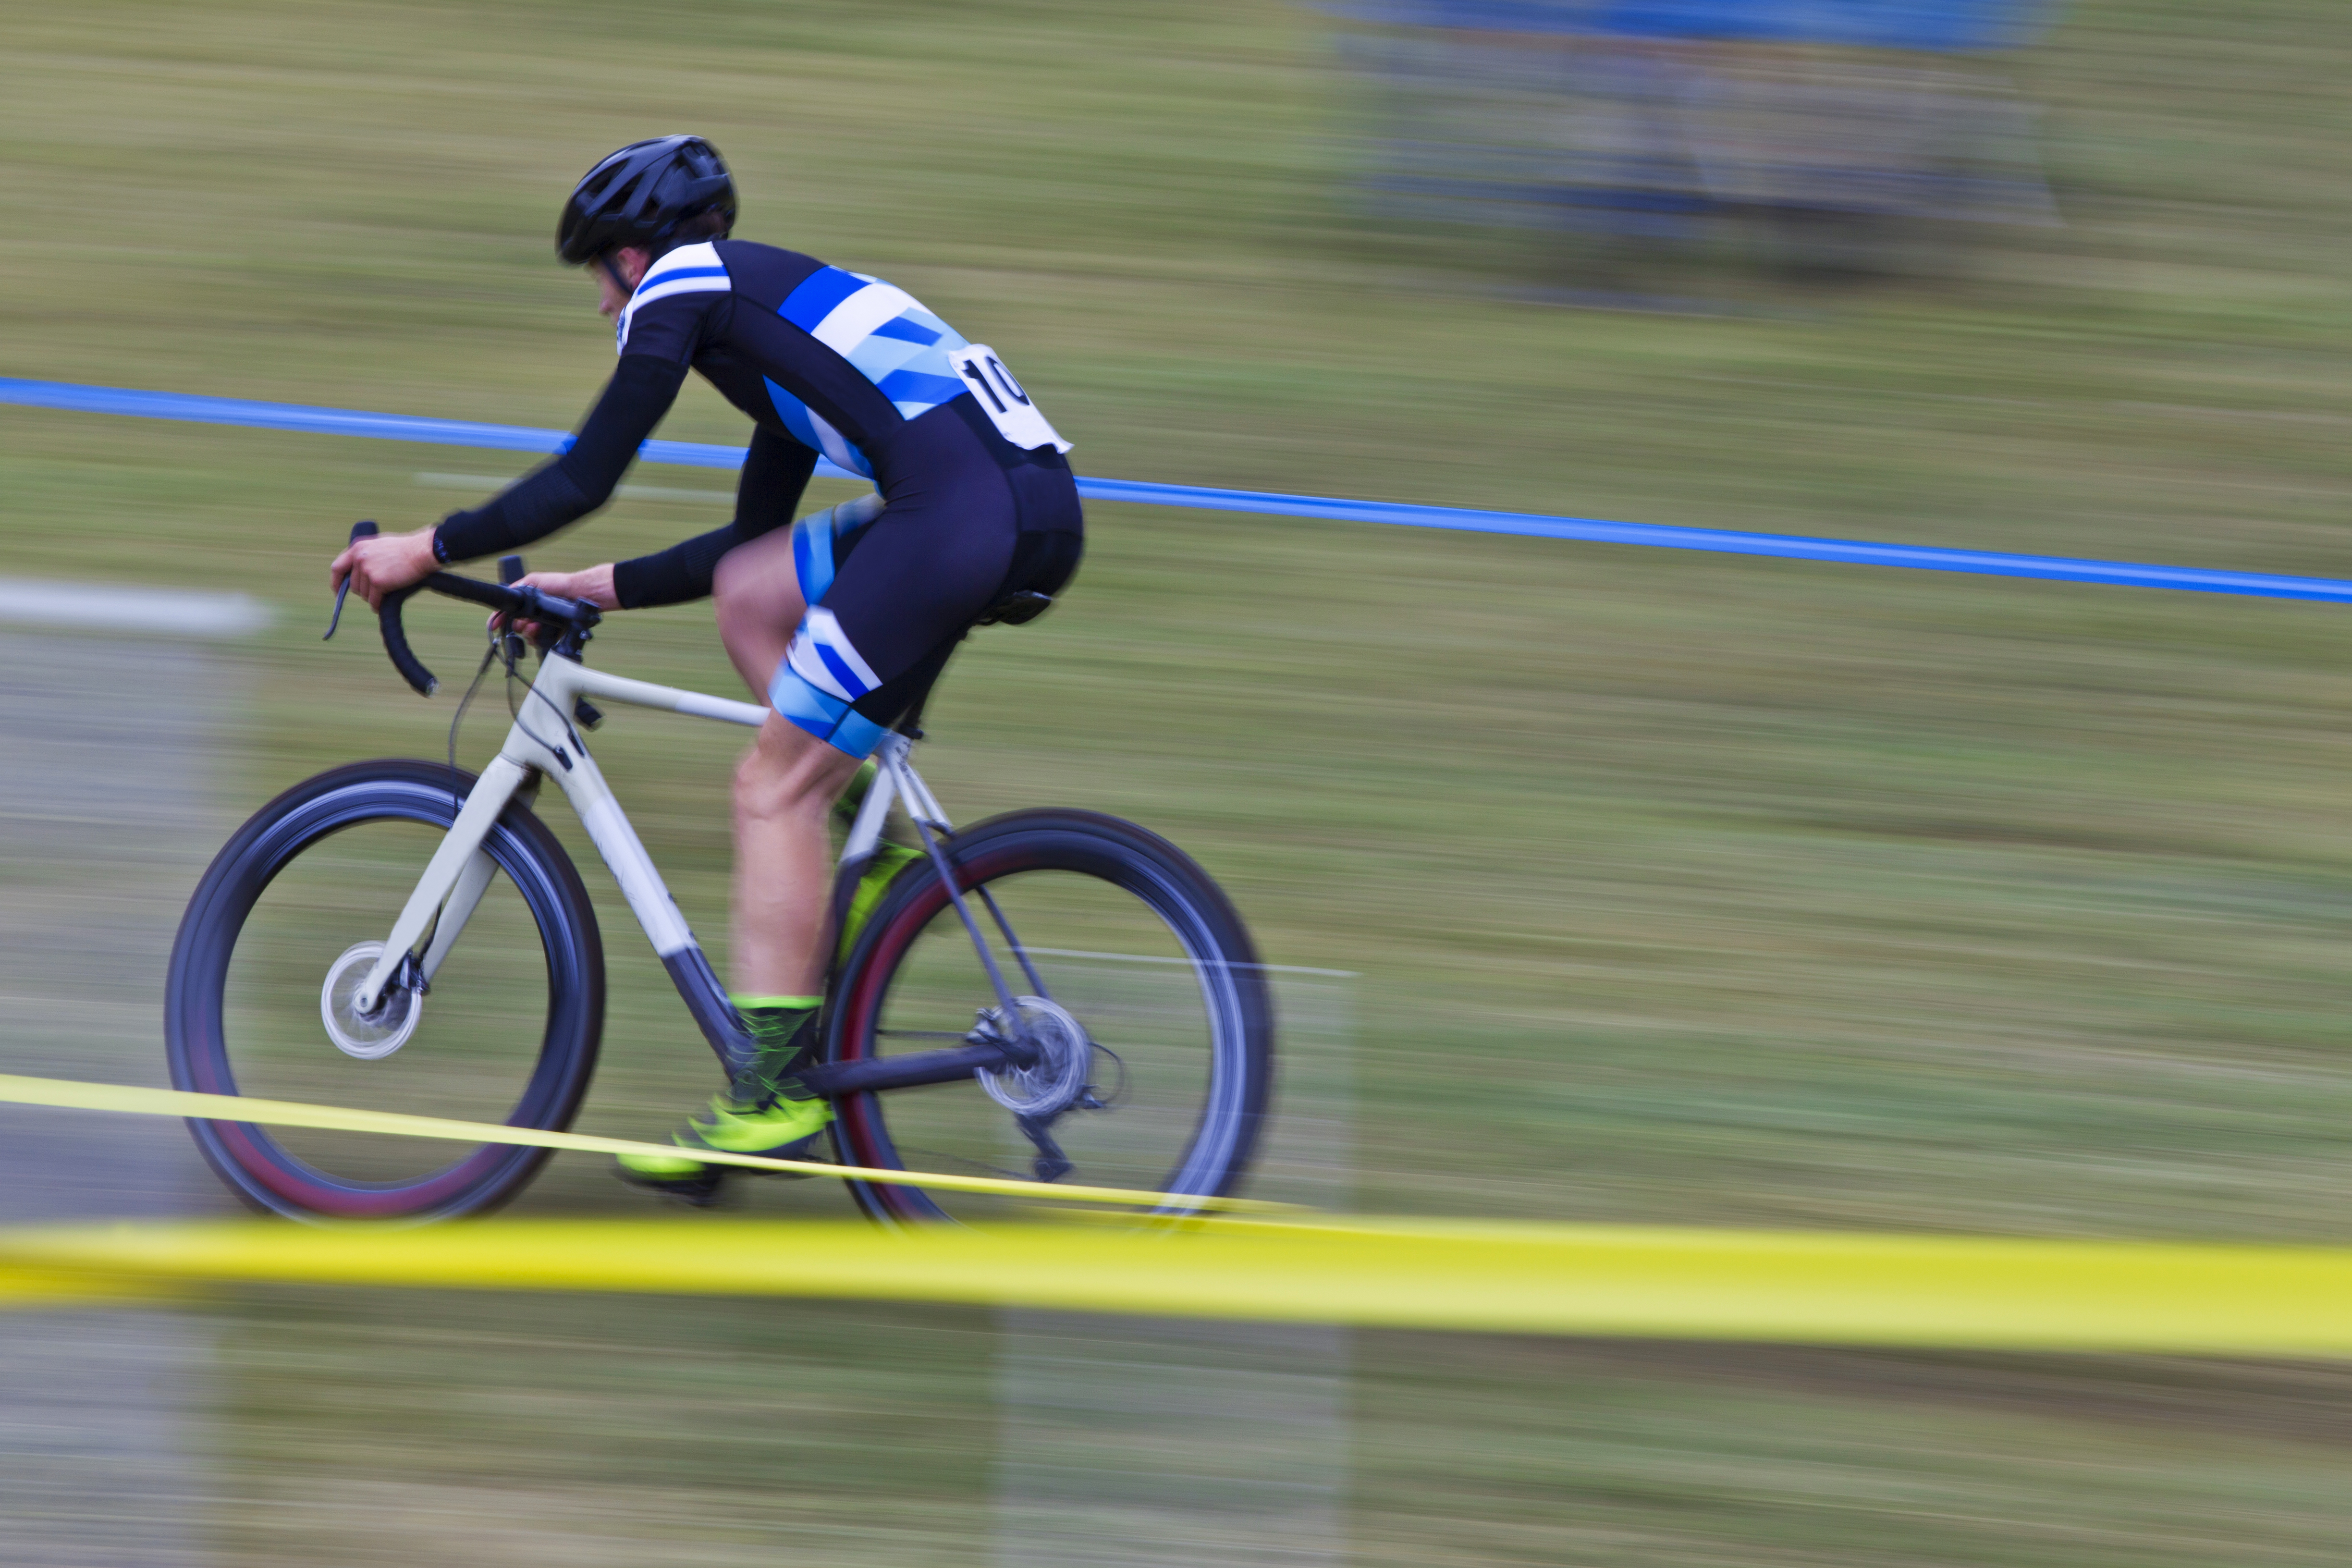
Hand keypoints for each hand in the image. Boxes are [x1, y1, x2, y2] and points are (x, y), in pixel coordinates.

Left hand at [330, 527, 439, 611]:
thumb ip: (365, 555)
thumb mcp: (379, 545)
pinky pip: (373, 599)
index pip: (337, 568)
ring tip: (383, 595)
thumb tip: (358, 571)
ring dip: (372, 598)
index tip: (338, 591)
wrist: (421, 552)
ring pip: (363, 594)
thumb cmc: (406, 549)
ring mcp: (368, 570)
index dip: (336, 582)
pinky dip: (377, 605)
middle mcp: (359, 558)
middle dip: (363, 591)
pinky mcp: (378, 582)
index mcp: (357, 548)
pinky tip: (380, 606)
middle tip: (375, 593)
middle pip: (353, 585)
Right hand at [498, 565, 619, 639]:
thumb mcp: (533, 581)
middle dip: (518, 626)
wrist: (580, 595)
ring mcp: (544, 626)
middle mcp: (534, 616)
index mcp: (528, 604)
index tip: (494, 625)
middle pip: (517, 628)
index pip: (509, 614)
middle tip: (525, 622)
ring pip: (527, 636)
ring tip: (535, 627)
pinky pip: (540, 643)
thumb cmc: (559, 584)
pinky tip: (542, 632)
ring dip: (528, 632)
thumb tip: (505, 594)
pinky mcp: (554, 635)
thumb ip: (517, 588)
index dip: (500, 620)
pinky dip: (538, 639)